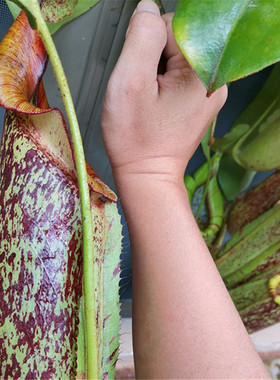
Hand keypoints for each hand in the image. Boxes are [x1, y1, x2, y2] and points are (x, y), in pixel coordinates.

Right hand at [102, 0, 226, 184]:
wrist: (147, 175)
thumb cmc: (138, 140)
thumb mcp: (130, 83)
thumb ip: (141, 37)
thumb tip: (148, 9)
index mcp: (203, 69)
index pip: (172, 25)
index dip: (146, 45)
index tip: (141, 73)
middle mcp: (214, 77)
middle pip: (176, 40)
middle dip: (152, 58)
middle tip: (143, 90)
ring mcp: (209, 89)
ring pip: (175, 57)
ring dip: (156, 71)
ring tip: (149, 99)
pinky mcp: (200, 99)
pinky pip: (178, 74)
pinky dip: (162, 82)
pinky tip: (156, 103)